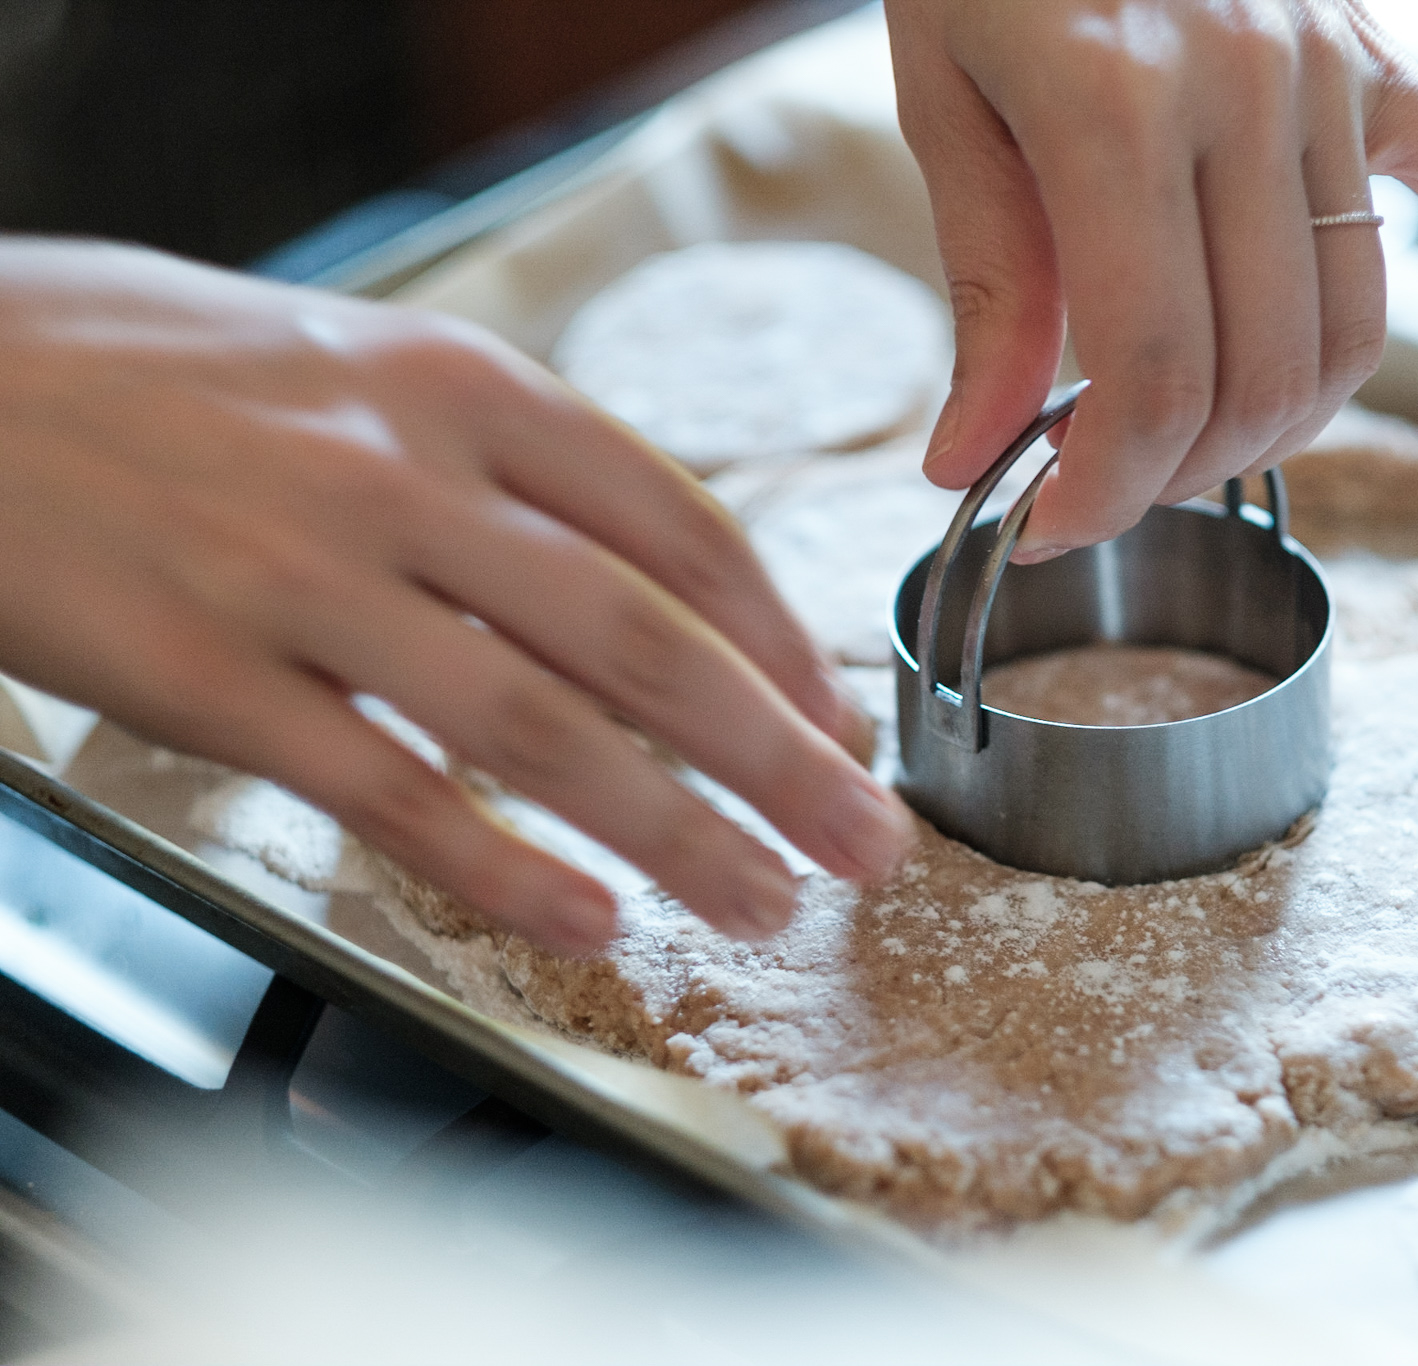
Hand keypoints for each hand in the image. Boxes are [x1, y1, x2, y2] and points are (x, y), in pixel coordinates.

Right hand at [0, 240, 911, 953]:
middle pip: (644, 639)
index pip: (679, 528)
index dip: (779, 644)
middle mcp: (407, 478)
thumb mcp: (360, 369)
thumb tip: (652, 579)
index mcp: (464, 391)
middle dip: (779, 756)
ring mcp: (309, 577)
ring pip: (539, 725)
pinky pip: (387, 789)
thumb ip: (505, 467)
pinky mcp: (209, 676)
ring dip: (676, 829)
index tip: (837, 724)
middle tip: (866, 840)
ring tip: (763, 904)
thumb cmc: (165, 379)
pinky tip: (583, 921)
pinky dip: (498, 864)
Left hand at [885, 0, 1417, 558]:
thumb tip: (973, 462)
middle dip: (1175, 470)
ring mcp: (1338, 73)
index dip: (1104, 485)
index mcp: (1118, 101)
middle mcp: (1251, 89)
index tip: (1047, 528)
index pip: (1152, 367)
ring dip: (1283, 425)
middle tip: (1101, 485)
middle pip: (1260, 368)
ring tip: (1191, 443)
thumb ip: (984, 290)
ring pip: (1357, 323)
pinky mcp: (1388, 65)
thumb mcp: (941, 104)